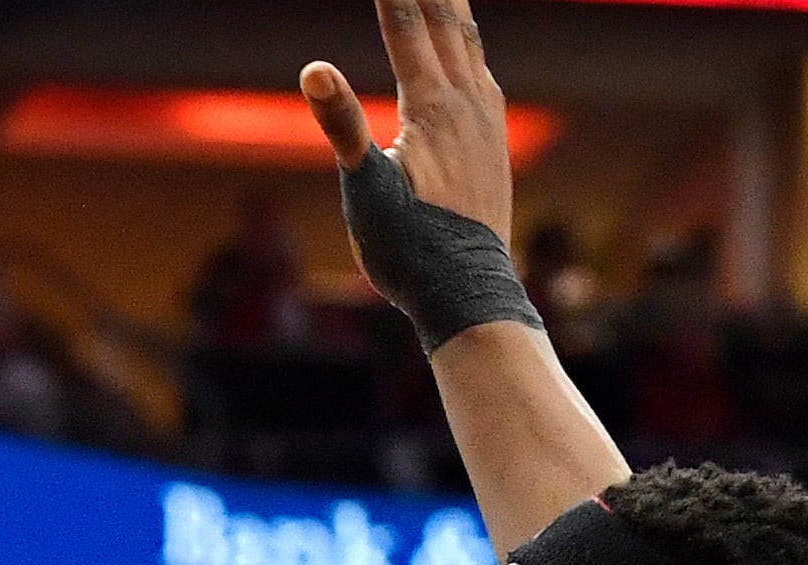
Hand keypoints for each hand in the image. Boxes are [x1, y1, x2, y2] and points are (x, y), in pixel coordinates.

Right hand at [302, 0, 516, 246]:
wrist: (469, 293)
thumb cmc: (409, 252)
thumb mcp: (366, 192)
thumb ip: (341, 125)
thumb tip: (313, 71)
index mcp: (431, 106)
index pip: (407, 24)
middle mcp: (467, 101)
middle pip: (446, 19)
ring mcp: (487, 118)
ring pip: (469, 40)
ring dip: (452, 4)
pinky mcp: (494, 139)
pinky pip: (481, 69)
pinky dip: (468, 41)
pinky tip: (467, 47)